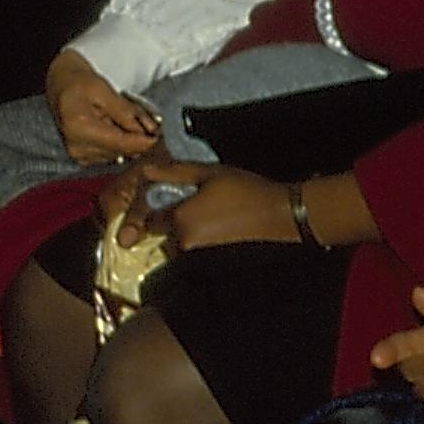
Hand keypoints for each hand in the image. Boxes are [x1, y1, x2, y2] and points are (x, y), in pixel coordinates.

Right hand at [47, 50, 164, 163]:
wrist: (61, 86)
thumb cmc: (80, 83)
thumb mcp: (104, 89)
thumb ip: (127, 112)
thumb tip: (151, 130)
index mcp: (80, 127)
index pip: (124, 143)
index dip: (149, 142)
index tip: (168, 138)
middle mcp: (78, 147)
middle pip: (124, 151)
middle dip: (141, 139)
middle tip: (151, 123)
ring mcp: (80, 155)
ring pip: (121, 155)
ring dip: (131, 141)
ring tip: (128, 121)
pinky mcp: (84, 159)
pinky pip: (113, 156)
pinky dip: (120, 145)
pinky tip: (116, 129)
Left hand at [148, 162, 295, 252]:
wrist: (278, 214)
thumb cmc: (243, 190)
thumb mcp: (206, 172)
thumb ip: (172, 172)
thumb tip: (146, 170)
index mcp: (179, 219)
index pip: (147, 217)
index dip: (149, 202)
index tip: (159, 190)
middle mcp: (184, 240)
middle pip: (160, 227)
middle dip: (166, 211)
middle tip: (185, 193)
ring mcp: (198, 249)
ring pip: (175, 234)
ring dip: (180, 219)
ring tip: (201, 201)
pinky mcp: (210, 253)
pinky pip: (190, 239)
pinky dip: (192, 226)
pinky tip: (210, 211)